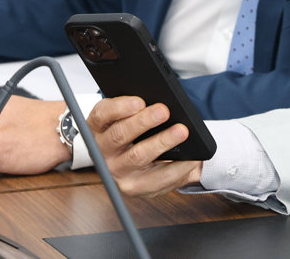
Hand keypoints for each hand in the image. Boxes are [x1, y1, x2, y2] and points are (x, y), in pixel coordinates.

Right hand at [87, 96, 202, 197]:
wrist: (134, 163)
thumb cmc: (134, 131)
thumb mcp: (128, 116)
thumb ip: (137, 107)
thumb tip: (158, 102)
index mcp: (98, 127)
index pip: (102, 114)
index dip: (119, 107)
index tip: (140, 101)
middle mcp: (102, 151)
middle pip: (120, 135)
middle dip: (143, 121)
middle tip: (164, 111)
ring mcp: (117, 171)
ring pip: (138, 156)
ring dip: (162, 142)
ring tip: (181, 131)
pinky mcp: (134, 188)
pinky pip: (158, 178)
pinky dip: (178, 167)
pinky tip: (191, 157)